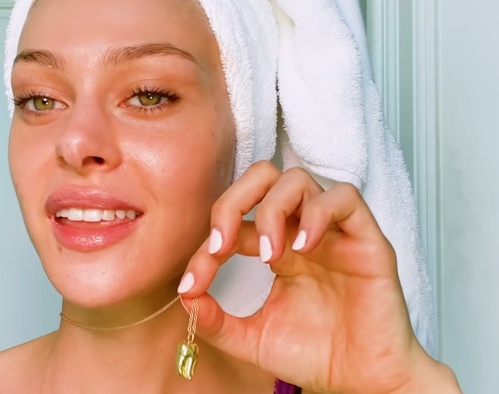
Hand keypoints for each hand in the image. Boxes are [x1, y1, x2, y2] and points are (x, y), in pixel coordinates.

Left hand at [178, 161, 459, 393]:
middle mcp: (301, 232)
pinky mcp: (366, 239)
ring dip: (273, 210)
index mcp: (276, 248)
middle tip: (223, 244)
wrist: (360, 381)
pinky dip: (318, 214)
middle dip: (233, 201)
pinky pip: (344, 198)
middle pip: (264, 177)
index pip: (236, 222)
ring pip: (299, 180)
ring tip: (271, 255)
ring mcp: (333, 232)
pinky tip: (303, 248)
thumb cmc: (313, 355)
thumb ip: (217, 321)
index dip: (209, 243)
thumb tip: (185, 296)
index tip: (193, 283)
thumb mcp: (252, 340)